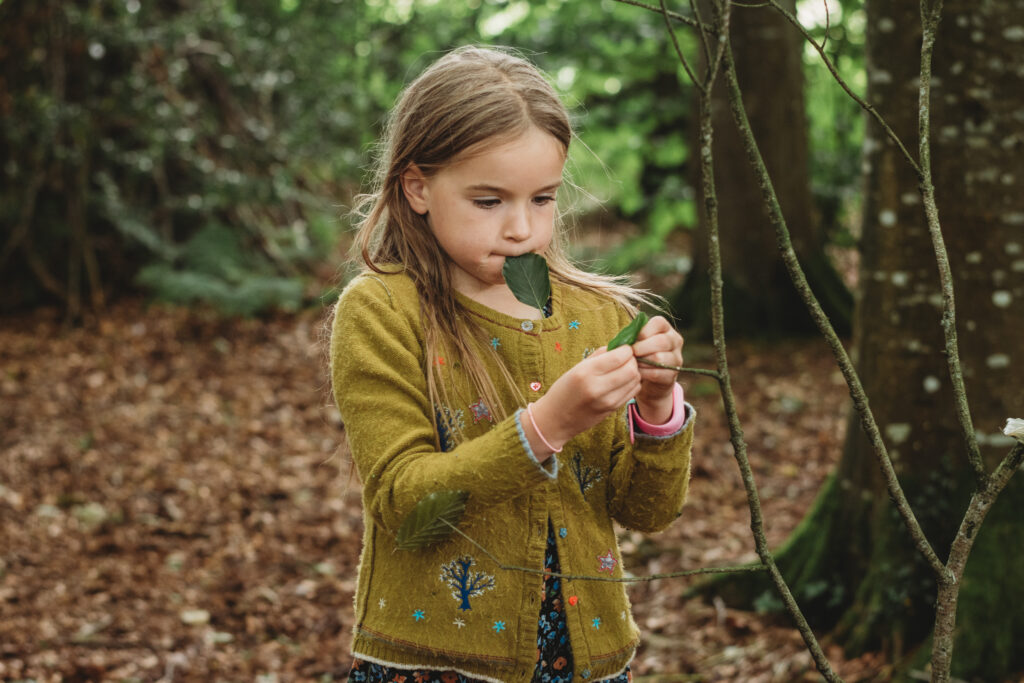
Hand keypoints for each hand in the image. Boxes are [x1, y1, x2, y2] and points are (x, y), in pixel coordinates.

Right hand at [525, 345, 640, 459]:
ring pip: (635, 380)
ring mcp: (607, 401)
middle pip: (631, 369)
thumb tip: (620, 345)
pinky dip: (632, 383)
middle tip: (625, 359)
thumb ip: (599, 355)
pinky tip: (622, 382)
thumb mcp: (576, 368)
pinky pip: (633, 391)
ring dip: (634, 372)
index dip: (626, 349)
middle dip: (632, 360)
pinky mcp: (613, 409)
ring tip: (623, 370)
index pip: (619, 357)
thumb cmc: (564, 390)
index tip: (623, 348)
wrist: (557, 419)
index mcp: (585, 373)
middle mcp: (597, 388)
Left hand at [631, 315, 683, 423]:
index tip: (631, 341)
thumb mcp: (631, 347)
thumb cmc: (634, 360)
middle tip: (631, 355)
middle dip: (644, 347)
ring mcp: (677, 357)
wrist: (645, 385)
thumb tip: (619, 340)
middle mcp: (674, 340)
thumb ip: (629, 340)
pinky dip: (648, 373)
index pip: (657, 323)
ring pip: (663, 356)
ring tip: (634, 366)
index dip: (643, 332)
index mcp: (663, 329)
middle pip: (662, 340)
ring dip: (646, 361)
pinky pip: (662, 372)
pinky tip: (639, 375)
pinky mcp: (674, 374)